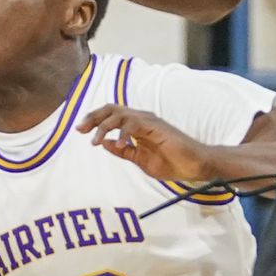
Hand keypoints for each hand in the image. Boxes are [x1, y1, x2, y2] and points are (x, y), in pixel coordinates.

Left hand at [77, 104, 210, 181]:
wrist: (195, 166)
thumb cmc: (171, 162)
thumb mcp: (140, 159)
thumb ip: (123, 151)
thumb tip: (104, 144)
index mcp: (136, 126)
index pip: (111, 115)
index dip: (94, 120)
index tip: (80, 130)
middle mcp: (141, 119)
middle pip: (111, 109)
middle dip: (93, 117)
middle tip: (80, 129)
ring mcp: (149, 120)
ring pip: (119, 114)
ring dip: (104, 127)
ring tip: (95, 142)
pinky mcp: (156, 126)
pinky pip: (134, 124)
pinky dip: (124, 133)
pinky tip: (120, 145)